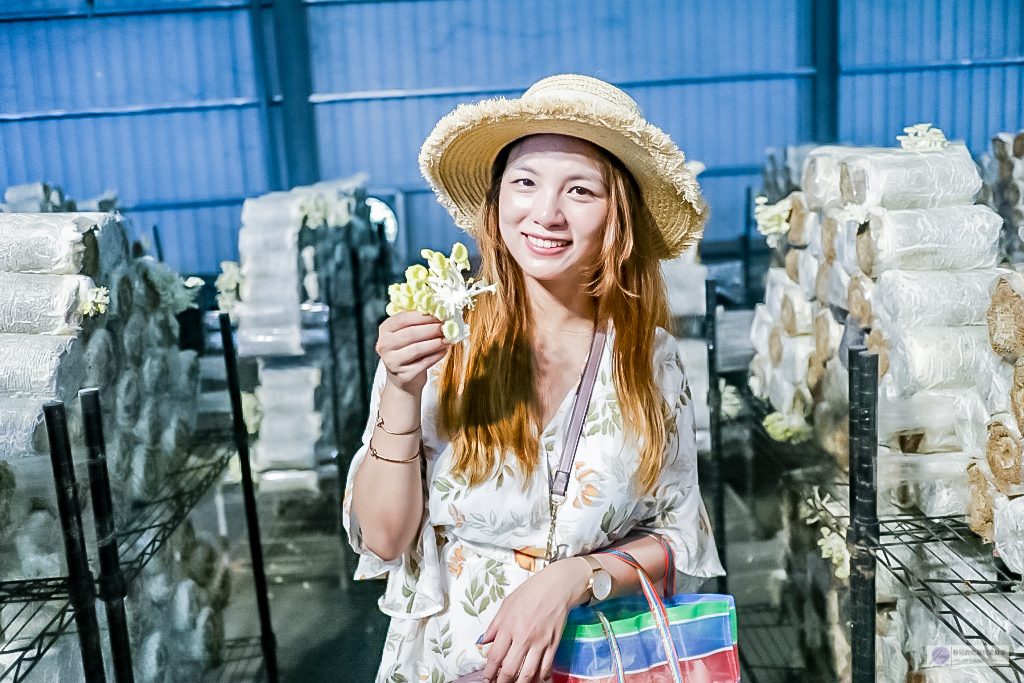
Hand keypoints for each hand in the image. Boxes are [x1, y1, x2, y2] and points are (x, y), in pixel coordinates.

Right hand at [375, 311, 449, 395]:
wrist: (403, 378)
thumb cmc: (407, 350)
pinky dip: (437, 355)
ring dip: (436, 342)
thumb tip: (439, 313)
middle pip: (410, 334)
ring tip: (448, 338)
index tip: (438, 315)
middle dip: (431, 329)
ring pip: (417, 349)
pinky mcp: (404, 375)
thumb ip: (418, 322)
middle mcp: (384, 345)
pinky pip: (424, 363)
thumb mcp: (406, 333)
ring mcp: (392, 362)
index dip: (423, 316)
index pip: (403, 318)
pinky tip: (444, 350)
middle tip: (446, 327)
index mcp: (385, 330)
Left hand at [480, 557, 589, 682]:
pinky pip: (546, 667)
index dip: (489, 672)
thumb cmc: (531, 591)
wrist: (557, 586)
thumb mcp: (506, 604)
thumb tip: (484, 641)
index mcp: (509, 626)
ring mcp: (540, 642)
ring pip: (528, 673)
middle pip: (510, 669)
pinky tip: (535, 679)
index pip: (495, 656)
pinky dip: (540, 677)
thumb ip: (494, 625)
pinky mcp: (553, 644)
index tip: (487, 678)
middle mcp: (523, 637)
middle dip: (502, 682)